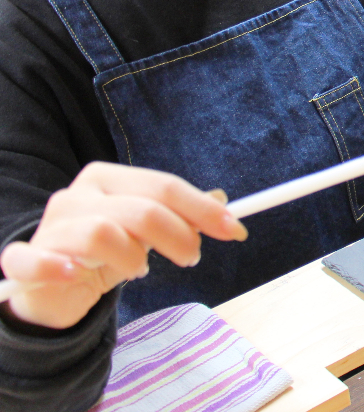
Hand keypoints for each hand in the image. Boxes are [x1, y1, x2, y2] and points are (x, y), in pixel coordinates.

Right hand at [0, 163, 246, 329]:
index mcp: (107, 178)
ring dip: (133, 258)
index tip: (236, 230)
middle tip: (192, 257)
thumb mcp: (145, 233)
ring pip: (103, 233)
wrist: (51, 287)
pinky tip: (76, 274)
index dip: (203, 209)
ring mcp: (50, 226)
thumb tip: (221, 200)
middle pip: (142, 209)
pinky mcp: (25, 259)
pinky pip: (37, 260)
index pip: (164, 186)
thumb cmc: (103, 255)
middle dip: (179, 235)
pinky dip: (58, 267)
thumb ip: (180, 215)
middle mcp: (77, 194)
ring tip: (140, 270)